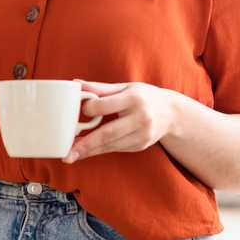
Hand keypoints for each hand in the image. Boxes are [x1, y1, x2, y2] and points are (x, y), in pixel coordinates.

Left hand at [62, 80, 181, 162]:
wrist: (172, 113)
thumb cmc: (144, 96)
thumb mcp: (125, 87)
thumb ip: (100, 88)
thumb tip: (75, 84)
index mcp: (134, 99)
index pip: (106, 106)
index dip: (90, 109)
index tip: (79, 110)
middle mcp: (140, 118)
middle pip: (108, 133)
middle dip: (86, 144)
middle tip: (67, 154)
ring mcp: (142, 135)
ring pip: (111, 145)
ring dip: (89, 151)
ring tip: (71, 155)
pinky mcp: (141, 145)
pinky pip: (116, 149)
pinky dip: (100, 151)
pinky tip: (86, 152)